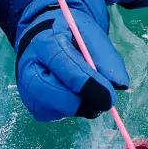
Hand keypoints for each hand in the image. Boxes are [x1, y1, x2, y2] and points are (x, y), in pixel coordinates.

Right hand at [14, 0, 130, 121]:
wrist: (45, 35)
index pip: (65, 67)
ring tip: (85, 87)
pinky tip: (73, 93)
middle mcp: (28, 69)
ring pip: (60, 110)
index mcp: (44, 43)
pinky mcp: (33, 106)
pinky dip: (72, 108)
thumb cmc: (69, 33)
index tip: (110, 96)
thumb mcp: (89, 33)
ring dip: (80, 105)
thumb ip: (104, 56)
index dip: (89, 84)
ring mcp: (27, 90)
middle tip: (105, 99)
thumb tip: (120, 85)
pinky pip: (57, 115)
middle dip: (85, 102)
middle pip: (57, 97)